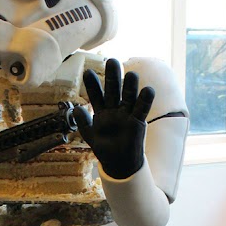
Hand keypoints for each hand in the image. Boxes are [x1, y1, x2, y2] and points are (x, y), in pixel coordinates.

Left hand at [73, 58, 154, 179]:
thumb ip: (83, 123)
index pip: (96, 95)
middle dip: (113, 76)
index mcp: (101, 111)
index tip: (87, 72)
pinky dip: (145, 100)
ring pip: (129, 96)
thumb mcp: (90, 136)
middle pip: (113, 90)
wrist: (119, 163)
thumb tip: (77, 109)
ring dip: (130, 86)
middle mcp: (114, 109)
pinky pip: (142, 109)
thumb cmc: (105, 149)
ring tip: (131, 74)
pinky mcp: (138, 121)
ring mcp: (127, 114)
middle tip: (112, 61)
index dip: (92, 84)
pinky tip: (148, 89)